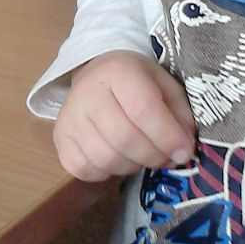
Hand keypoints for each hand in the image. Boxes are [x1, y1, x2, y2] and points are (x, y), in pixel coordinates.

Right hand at [53, 51, 196, 181]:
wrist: (98, 75)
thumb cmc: (138, 83)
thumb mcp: (166, 86)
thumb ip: (180, 116)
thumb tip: (183, 151)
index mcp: (119, 71)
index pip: (143, 109)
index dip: (167, 136)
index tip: (184, 152)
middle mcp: (87, 91)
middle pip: (124, 138)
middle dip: (153, 156)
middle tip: (166, 157)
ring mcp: (69, 116)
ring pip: (106, 159)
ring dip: (132, 165)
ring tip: (141, 154)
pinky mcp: (59, 138)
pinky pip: (84, 170)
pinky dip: (106, 172)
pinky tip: (117, 157)